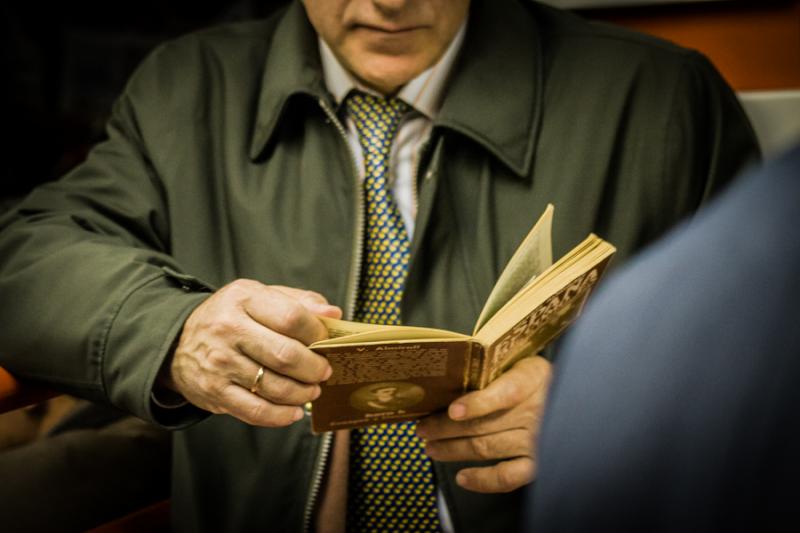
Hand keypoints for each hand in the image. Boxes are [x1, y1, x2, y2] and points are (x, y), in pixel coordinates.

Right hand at [164, 279, 341, 425]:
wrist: (178, 342)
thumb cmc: (232, 317)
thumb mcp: (260, 296)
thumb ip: (299, 302)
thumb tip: (333, 315)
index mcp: (244, 298)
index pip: (291, 317)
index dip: (317, 333)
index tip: (327, 342)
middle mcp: (228, 329)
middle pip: (285, 355)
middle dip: (314, 368)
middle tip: (324, 372)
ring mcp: (220, 363)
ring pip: (274, 386)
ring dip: (302, 393)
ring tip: (312, 390)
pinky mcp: (214, 392)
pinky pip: (256, 410)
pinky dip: (282, 415)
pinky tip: (294, 411)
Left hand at [416, 356, 550, 492]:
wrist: (576, 398)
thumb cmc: (537, 377)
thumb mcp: (523, 360)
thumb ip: (495, 368)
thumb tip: (450, 376)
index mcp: (532, 378)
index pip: (506, 392)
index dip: (479, 403)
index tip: (453, 410)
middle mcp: (535, 412)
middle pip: (483, 424)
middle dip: (445, 428)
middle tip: (421, 428)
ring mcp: (536, 440)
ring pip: (486, 448)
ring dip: (453, 449)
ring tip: (430, 447)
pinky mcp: (537, 463)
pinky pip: (507, 477)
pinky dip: (483, 480)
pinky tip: (462, 477)